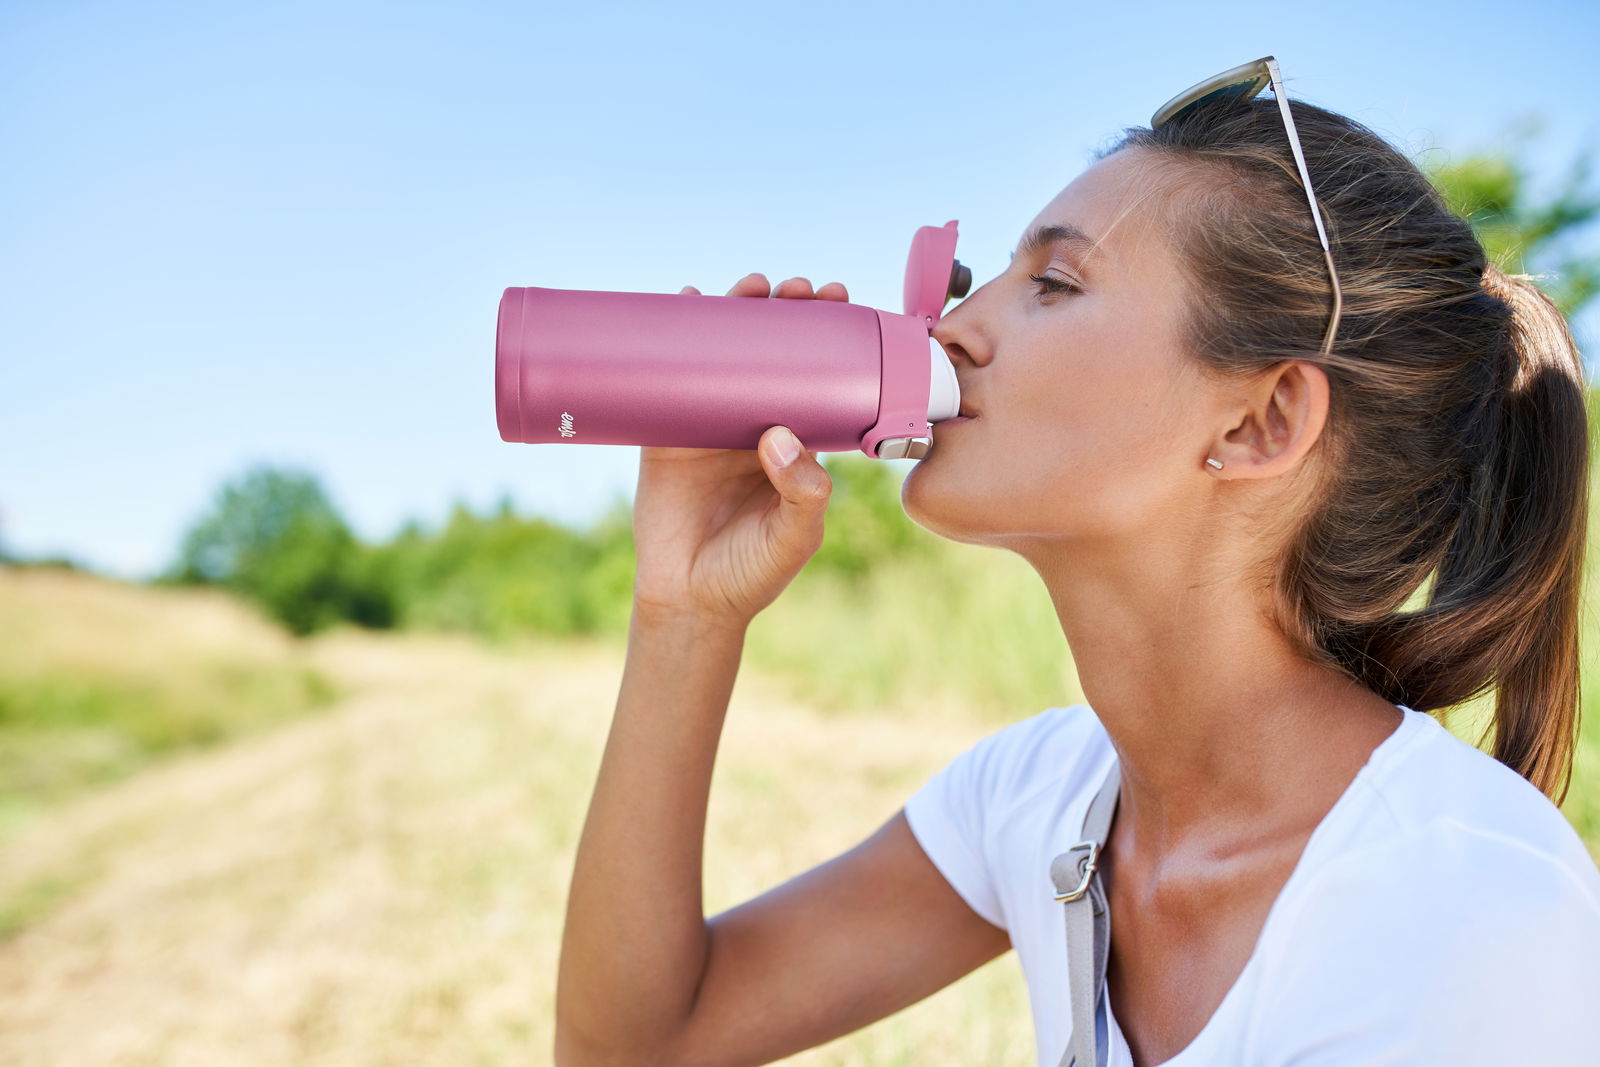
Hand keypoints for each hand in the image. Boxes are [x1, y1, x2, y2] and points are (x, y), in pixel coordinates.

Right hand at [630, 273, 849, 630]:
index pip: (816, 378)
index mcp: (797, 444)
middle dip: (785, 314)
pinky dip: (672, 338)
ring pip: (724, 355)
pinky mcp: (665, 434)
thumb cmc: (752, 573)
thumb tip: (779, 435)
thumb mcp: (795, 536)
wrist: (689, 602)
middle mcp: (754, 425)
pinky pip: (668, 378)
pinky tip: (684, 302)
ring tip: (750, 288)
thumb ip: (803, 494)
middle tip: (796, 290)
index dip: (828, 339)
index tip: (837, 304)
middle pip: (771, 354)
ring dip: (735, 313)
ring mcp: (709, 426)